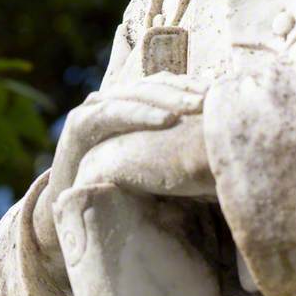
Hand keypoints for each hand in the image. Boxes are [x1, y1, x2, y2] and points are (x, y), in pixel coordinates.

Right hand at [32, 73, 214, 256]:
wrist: (72, 211)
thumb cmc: (121, 187)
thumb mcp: (155, 163)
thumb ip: (177, 146)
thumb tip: (223, 142)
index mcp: (134, 103)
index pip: (169, 84)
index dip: (194, 85)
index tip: (223, 94)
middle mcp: (115, 99)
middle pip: (156, 85)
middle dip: (187, 90)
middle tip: (214, 98)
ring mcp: (95, 107)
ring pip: (138, 93)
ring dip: (169, 98)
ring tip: (196, 106)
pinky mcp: (79, 123)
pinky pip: (114, 112)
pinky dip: (141, 113)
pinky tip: (166, 120)